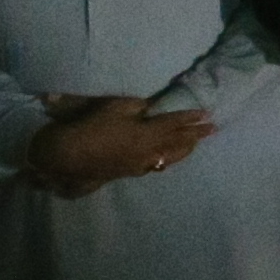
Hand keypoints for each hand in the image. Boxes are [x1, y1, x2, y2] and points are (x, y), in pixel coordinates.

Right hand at [24, 96, 216, 195]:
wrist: (67, 155)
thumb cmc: (92, 127)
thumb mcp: (115, 107)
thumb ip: (138, 107)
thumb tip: (149, 109)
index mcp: (147, 133)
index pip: (175, 123)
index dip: (191, 118)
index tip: (207, 114)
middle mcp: (147, 151)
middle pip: (177, 142)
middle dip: (196, 135)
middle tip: (212, 130)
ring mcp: (138, 164)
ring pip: (168, 157)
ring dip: (184, 149)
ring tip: (196, 144)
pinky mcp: (127, 172)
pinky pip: (154, 165)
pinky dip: (166, 159)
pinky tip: (167, 158)